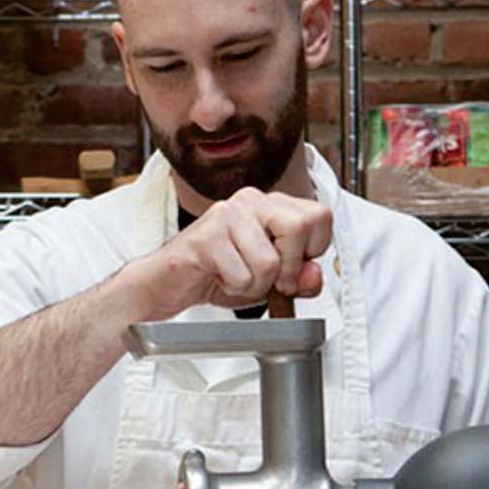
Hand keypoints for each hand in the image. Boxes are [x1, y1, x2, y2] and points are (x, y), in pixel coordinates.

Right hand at [124, 188, 332, 321]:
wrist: (168, 284)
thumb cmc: (216, 276)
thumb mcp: (269, 283)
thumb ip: (298, 280)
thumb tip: (314, 275)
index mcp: (270, 204)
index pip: (319, 216)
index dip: (311, 252)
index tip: (290, 269)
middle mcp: (251, 200)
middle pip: (301, 226)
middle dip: (288, 268)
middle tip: (268, 282)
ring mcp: (227, 213)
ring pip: (270, 261)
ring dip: (254, 285)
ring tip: (234, 278)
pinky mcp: (207, 235)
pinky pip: (241, 274)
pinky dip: (232, 288)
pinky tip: (217, 277)